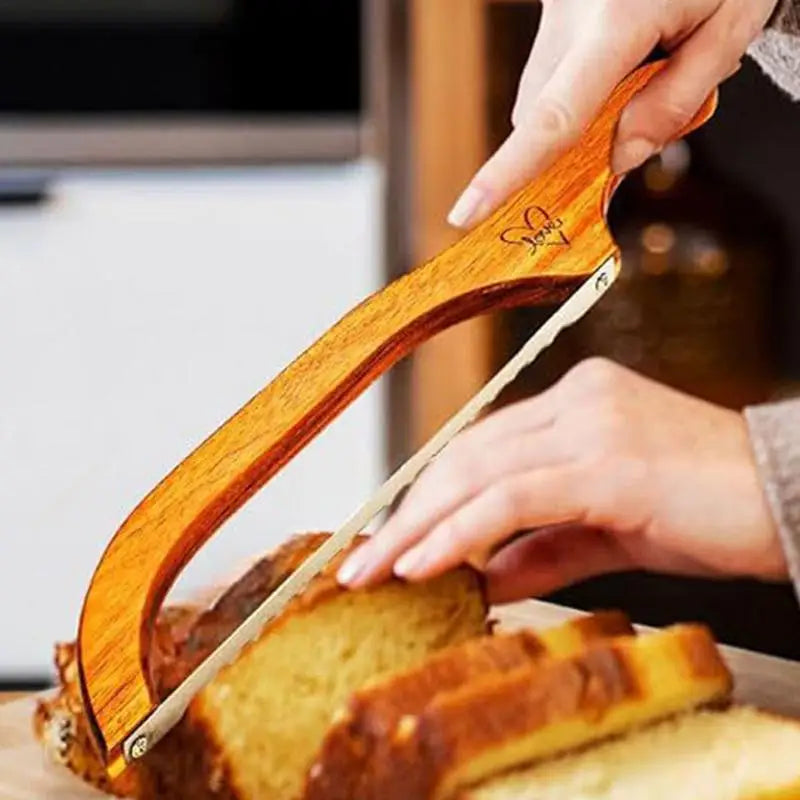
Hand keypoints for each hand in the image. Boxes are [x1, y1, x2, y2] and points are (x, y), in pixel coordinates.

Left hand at [337, 359, 786, 602]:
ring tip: (374, 570)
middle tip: (361, 561)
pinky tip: (420, 565)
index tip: (392, 534)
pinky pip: (509, 499)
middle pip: (466, 455)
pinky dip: (457, 532)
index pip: (481, 446)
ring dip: (416, 526)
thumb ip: (543, 547)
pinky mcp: (607, 463)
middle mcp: (576, 401)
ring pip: (476, 473)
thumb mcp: (609, 531)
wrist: (795, 497)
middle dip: (408, 511)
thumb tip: (481, 577)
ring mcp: (591, 426)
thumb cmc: (711, 510)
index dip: (430, 492)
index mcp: (576, 403)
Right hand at [447, 0, 777, 229]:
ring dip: (586, 114)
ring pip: (547, 101)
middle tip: (646, 112)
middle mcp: (569, 17)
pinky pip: (553, 77)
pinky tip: (625, 62)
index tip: (466, 214)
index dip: (508, 173)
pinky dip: (582, 91)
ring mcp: (553, 13)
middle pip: (544, 119)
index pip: (555, 117)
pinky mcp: (551, 13)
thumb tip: (619, 159)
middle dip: (580, 143)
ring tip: (649, 65)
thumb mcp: (728, 29)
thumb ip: (675, 102)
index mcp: (617, 20)